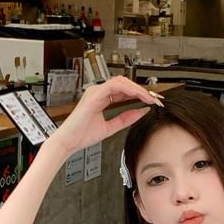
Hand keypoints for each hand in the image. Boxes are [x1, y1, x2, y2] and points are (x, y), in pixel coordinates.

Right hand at [47, 76, 161, 153]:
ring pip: (121, 82)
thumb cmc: (82, 135)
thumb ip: (125, 119)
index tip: (151, 101)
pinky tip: (137, 95)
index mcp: (102, 99)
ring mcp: (95, 92)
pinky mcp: (94, 95)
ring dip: (137, 88)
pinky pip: (114, 86)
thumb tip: (141, 112)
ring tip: (149, 97)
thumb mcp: (111, 127)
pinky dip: (128, 89)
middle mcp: (98, 93)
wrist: (69, 142)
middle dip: (141, 90)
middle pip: (125, 83)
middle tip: (155, 98)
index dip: (139, 94)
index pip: (124, 90)